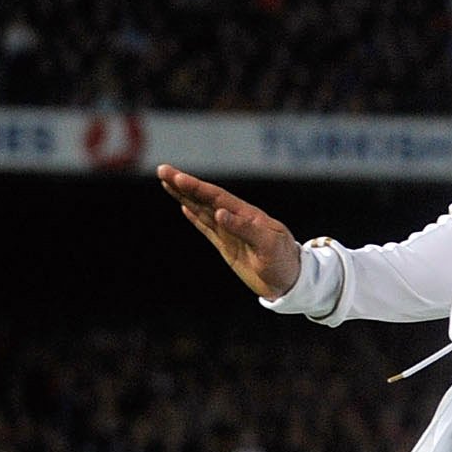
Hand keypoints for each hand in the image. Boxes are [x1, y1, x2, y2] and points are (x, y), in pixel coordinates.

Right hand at [158, 164, 301, 298]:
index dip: (196, 187)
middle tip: (162, 170)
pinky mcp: (226, 245)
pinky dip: (195, 217)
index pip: (217, 196)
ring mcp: (229, 231)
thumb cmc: (283, 260)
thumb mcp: (268, 244)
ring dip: (184, 197)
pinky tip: (183, 207)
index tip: (177, 177)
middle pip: (205, 198)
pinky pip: (206, 228)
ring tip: (166, 183)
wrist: (290, 281)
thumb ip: (244, 228)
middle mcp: (235, 218)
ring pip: (202, 210)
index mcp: (246, 214)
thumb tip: (219, 213)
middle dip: (184, 185)